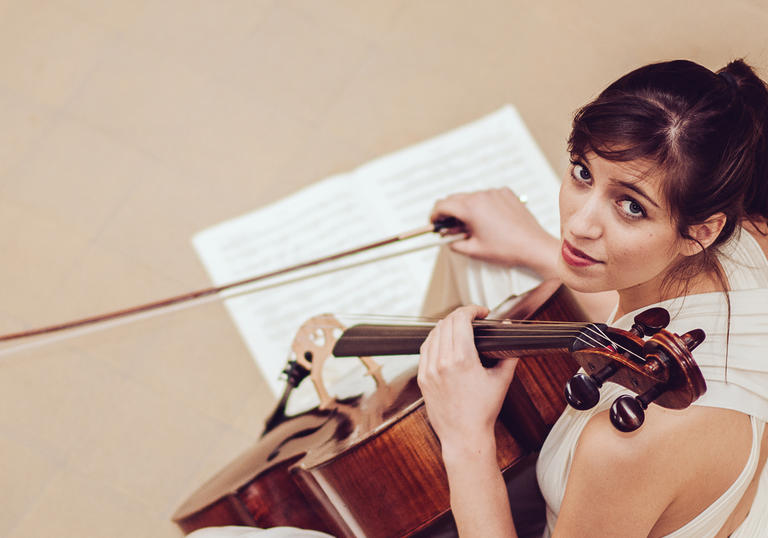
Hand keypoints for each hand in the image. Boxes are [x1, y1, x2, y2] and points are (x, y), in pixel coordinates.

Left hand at [417, 305, 518, 456]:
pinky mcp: (422, 377)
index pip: (461, 319)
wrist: (464, 436)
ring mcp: (429, 369)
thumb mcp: (501, 380)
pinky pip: (425, 349)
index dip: (472, 310)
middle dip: (461, 315)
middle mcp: (441, 362)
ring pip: (433, 334)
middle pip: (447, 323)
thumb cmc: (484, 411)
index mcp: (461, 359)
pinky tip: (444, 341)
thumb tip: (510, 330)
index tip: (482, 312)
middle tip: (474, 318)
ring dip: (447, 325)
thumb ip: (508, 353)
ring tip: (460, 327)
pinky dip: (435, 339)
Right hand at [431, 188, 559, 277]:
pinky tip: (489, 220)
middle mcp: (482, 195)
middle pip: (455, 198)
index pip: (442, 205)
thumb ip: (454, 243)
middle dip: (449, 212)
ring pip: (471, 197)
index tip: (434, 224)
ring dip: (466, 209)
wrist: (534, 246)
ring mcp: (495, 193)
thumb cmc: (506, 250)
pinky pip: (487, 196)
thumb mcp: (474, 250)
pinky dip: (482, 206)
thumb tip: (447, 239)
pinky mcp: (506, 193)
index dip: (434, 215)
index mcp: (471, 208)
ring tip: (472, 226)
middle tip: (449, 228)